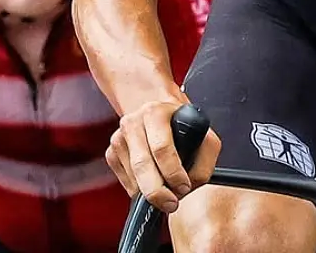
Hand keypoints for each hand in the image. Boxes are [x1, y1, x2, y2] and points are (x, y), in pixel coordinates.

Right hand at [105, 99, 221, 211]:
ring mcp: (119, 138)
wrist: (158, 112)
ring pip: (133, 178)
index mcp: (155, 113)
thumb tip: (186, 187)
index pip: (161, 148)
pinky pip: (126, 182)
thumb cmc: (183, 127)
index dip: (173, 173)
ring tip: (167, 190)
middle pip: (142, 165)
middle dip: (158, 192)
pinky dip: (141, 189)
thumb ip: (204, 163)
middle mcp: (133, 122)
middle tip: (171, 203)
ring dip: (151, 192)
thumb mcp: (204, 137)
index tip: (183, 187)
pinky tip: (153, 180)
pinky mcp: (111, 153)